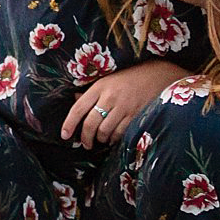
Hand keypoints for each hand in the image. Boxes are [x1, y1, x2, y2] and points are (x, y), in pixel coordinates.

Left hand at [62, 61, 187, 148]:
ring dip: (100, 139)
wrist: (156, 75)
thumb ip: (91, 92)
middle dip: (85, 138)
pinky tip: (113, 138)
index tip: (64, 135)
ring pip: (104, 131)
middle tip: (85, 144)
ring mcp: (124, 107)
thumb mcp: (106, 80)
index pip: (78, 108)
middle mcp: (110, 97)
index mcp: (99, 87)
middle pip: (90, 123)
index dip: (69, 123)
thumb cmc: (128, 78)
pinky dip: (114, 139)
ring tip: (100, 139)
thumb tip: (75, 101)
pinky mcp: (135, 115)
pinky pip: (120, 133)